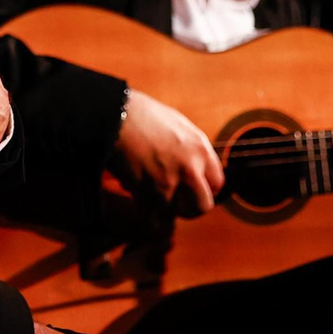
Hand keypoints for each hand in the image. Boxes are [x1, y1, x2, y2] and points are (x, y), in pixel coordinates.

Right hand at [112, 89, 225, 216]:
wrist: (114, 116)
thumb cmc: (142, 115)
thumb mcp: (177, 125)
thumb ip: (189, 149)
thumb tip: (193, 167)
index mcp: (200, 148)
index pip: (217, 183)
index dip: (206, 190)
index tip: (194, 191)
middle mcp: (190, 167)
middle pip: (203, 206)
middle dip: (190, 208)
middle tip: (177, 203)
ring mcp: (169, 182)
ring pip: (176, 216)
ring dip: (165, 212)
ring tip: (153, 199)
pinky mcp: (147, 193)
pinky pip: (153, 218)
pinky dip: (146, 214)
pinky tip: (139, 199)